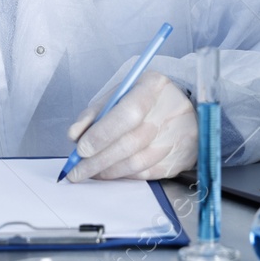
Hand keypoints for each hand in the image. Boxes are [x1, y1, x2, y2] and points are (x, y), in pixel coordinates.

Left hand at [65, 73, 196, 181]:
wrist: (184, 110)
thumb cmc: (145, 101)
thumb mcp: (120, 95)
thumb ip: (96, 113)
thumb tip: (75, 135)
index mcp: (154, 85)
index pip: (128, 113)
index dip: (102, 134)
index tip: (81, 149)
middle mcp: (172, 110)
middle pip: (131, 142)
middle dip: (98, 160)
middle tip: (76, 170)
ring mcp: (181, 136)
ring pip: (137, 162)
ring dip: (108, 171)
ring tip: (90, 172)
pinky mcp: (182, 157)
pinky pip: (146, 173)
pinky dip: (124, 175)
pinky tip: (111, 172)